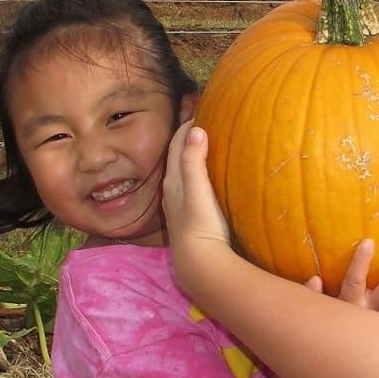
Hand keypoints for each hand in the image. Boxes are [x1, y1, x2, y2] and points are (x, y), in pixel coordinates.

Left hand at [163, 122, 230, 248]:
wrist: (200, 265)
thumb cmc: (200, 226)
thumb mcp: (198, 190)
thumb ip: (193, 161)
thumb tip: (195, 129)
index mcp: (173, 181)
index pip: (175, 146)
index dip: (185, 127)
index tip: (199, 111)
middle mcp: (172, 192)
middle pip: (176, 158)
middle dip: (186, 139)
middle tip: (202, 124)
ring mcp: (180, 207)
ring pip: (181, 174)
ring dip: (190, 158)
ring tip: (205, 148)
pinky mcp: (190, 219)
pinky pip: (190, 188)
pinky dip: (196, 175)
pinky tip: (206, 181)